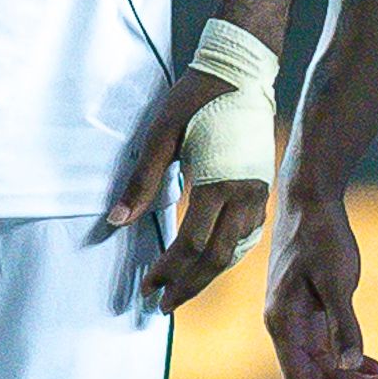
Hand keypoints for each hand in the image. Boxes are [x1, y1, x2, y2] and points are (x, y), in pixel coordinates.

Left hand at [103, 72, 263, 312]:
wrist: (240, 72)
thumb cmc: (195, 99)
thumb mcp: (161, 136)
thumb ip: (141, 182)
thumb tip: (115, 221)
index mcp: (220, 182)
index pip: (193, 244)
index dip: (168, 270)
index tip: (147, 286)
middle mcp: (245, 194)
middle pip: (217, 257)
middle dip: (188, 285)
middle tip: (161, 306)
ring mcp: (258, 192)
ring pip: (235, 250)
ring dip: (207, 276)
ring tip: (182, 292)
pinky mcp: (262, 187)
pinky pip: (247, 235)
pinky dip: (227, 256)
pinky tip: (211, 264)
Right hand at [263, 187, 377, 378]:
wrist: (310, 200)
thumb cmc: (320, 236)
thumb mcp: (337, 281)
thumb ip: (344, 326)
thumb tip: (349, 366)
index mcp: (282, 322)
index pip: (299, 376)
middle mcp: (284, 325)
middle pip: (310, 375)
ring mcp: (296, 318)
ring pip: (320, 363)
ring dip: (349, 378)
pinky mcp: (308, 309)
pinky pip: (325, 345)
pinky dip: (347, 358)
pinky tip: (372, 365)